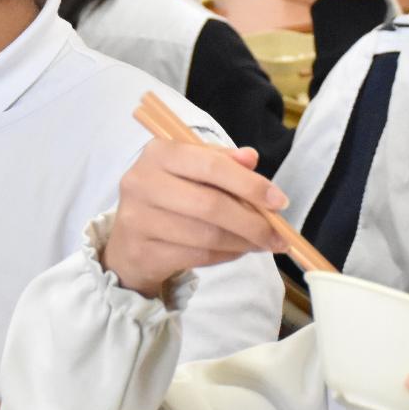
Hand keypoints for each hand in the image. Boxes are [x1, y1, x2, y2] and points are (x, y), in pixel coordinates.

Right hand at [102, 139, 287, 297]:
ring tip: (262, 243)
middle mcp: (142, 182)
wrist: (128, 242)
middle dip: (252, 222)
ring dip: (243, 242)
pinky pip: (198, 256)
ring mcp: (138, 219)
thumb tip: (251, 158)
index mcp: (158, 153)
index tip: (279, 202)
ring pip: (207, 235)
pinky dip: (226, 255)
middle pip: (211, 204)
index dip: (250, 184)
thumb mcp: (191, 171)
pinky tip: (238, 251)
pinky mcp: (142, 252)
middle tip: (278, 234)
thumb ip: (221, 162)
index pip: (212, 165)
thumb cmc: (168, 199)